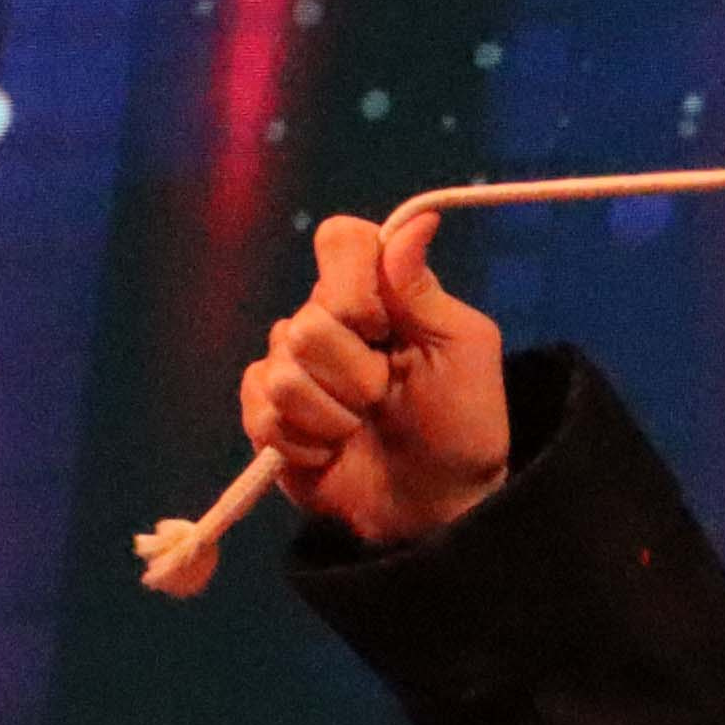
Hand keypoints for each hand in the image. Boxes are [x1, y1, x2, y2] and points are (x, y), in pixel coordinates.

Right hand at [243, 210, 508, 545]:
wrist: (440, 503)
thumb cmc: (463, 421)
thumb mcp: (463, 352)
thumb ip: (426, 291)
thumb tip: (420, 221)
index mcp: (376, 293)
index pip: (340, 240)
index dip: (352, 283)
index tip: (383, 325)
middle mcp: (324, 321)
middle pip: (307, 321)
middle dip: (356, 372)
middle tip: (386, 394)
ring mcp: (288, 368)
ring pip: (281, 372)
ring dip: (336, 413)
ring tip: (364, 426)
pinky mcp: (264, 417)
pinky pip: (261, 412)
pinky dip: (307, 441)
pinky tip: (332, 451)